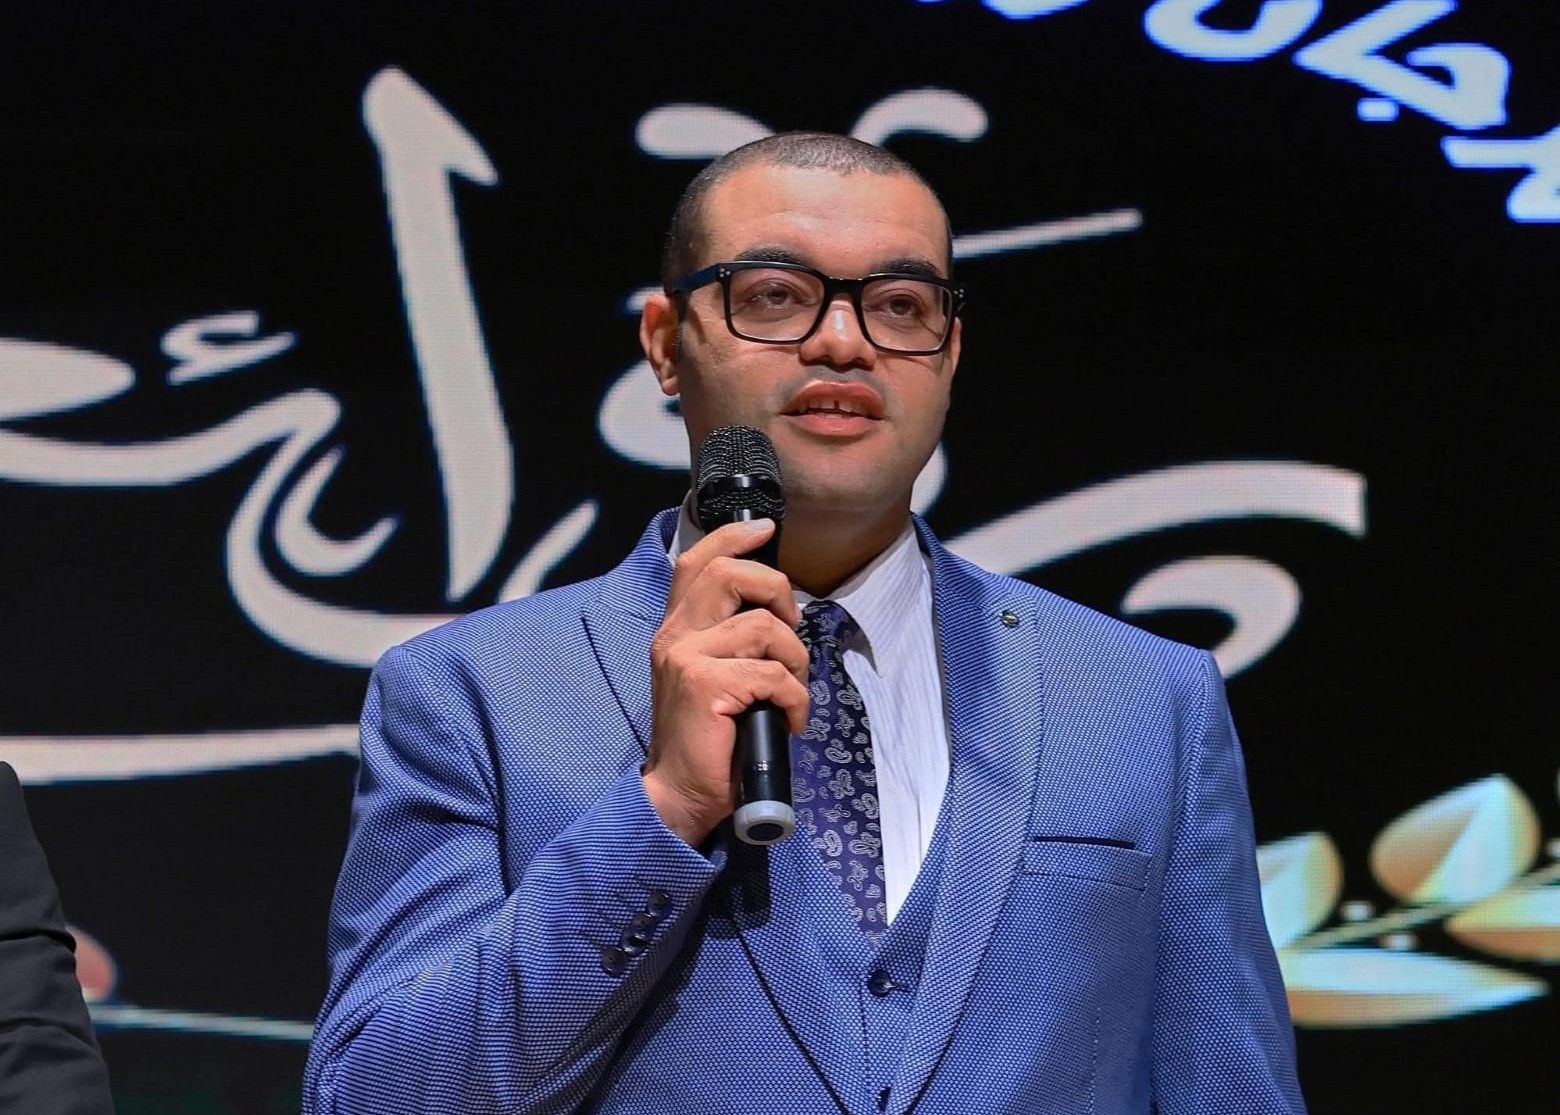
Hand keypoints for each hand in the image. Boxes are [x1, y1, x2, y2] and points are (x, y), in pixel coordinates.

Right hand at [642, 519, 809, 845]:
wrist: (680, 794)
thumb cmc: (709, 739)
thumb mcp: (713, 677)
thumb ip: (728, 638)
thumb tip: (777, 609)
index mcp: (677, 630)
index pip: (697, 562)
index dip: (732, 539)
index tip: (765, 530)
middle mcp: (675, 637)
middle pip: (727, 574)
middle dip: (776, 590)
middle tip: (791, 625)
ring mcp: (686, 658)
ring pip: (763, 628)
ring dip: (795, 660)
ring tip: (791, 691)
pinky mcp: (705, 685)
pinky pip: (772, 674)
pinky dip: (796, 698)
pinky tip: (790, 720)